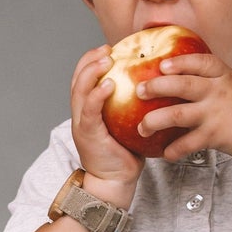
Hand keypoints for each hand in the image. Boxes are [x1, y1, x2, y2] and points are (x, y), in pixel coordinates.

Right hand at [71, 45, 142, 200]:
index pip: (84, 79)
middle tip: (108, 49)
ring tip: (106, 59)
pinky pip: (89, 110)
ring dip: (91, 72)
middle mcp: (80, 114)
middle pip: (77, 79)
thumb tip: (154, 87)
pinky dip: (97, 95)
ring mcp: (81, 124)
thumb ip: (130, 107)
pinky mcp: (87, 134)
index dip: (92, 61)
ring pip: (79, 91)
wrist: (114, 183)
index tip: (109, 49)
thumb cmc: (125, 155)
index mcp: (88, 111)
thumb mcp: (126, 125)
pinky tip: (109, 84)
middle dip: (89, 60)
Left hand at [137, 53, 231, 163]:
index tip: (162, 64)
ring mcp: (215, 114)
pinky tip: (164, 154)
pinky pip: (187, 144)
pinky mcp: (214, 136)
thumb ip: (218, 80)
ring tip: (141, 127)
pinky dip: (173, 150)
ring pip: (176, 115)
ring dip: (154, 121)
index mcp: (225, 77)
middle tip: (138, 90)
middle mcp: (219, 92)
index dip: (180, 61)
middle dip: (156, 87)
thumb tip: (193, 74)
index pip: (201, 62)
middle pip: (181, 85)